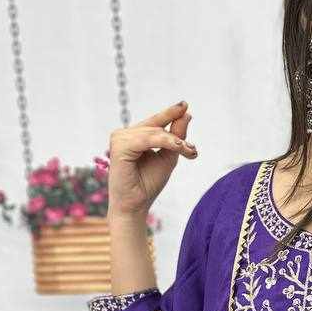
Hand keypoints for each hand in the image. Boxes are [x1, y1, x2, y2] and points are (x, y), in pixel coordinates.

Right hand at [106, 100, 197, 220]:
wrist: (136, 205)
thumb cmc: (148, 183)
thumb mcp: (168, 157)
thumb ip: (176, 137)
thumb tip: (186, 114)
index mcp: (133, 137)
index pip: (153, 122)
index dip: (169, 113)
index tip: (185, 105)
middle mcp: (124, 135)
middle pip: (156, 126)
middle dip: (177, 136)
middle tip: (192, 150)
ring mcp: (119, 139)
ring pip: (154, 132)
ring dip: (174, 141)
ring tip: (188, 151)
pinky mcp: (119, 147)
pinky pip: (147, 139)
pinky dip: (165, 142)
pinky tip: (178, 146)